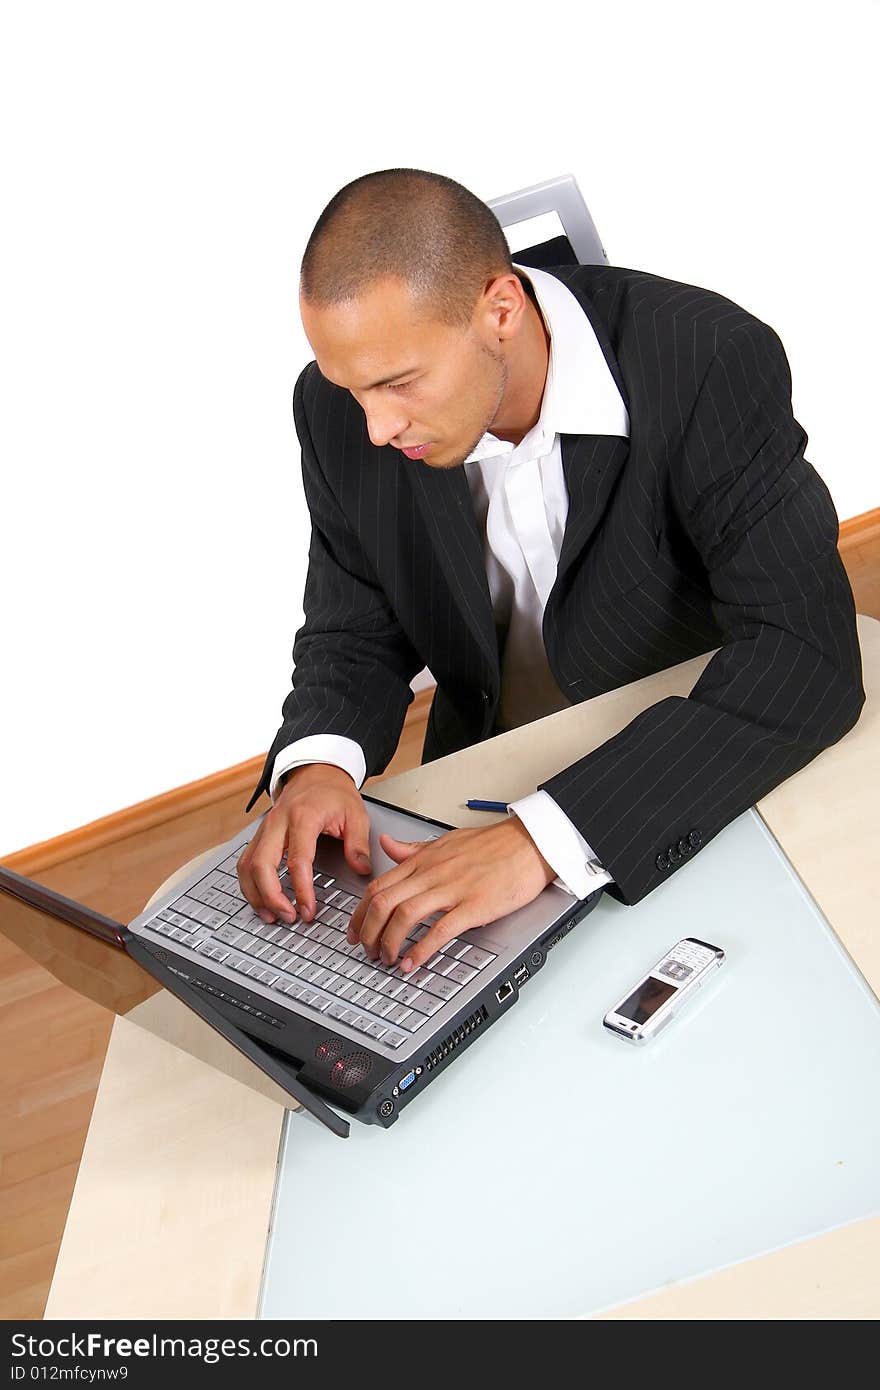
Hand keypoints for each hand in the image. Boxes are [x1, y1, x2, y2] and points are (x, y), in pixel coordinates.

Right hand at [237, 764, 371, 924]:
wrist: (316, 772)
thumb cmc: (334, 793)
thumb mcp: (356, 814)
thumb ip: (358, 844)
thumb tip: (360, 870)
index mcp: (303, 817)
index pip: (298, 860)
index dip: (301, 890)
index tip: (308, 910)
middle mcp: (278, 823)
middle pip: (261, 865)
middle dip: (271, 897)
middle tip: (288, 917)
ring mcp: (265, 829)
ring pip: (247, 866)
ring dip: (255, 894)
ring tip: (271, 915)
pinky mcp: (259, 835)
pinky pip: (245, 863)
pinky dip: (249, 885)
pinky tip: (261, 900)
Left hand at [346, 817, 555, 973]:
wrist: (529, 843)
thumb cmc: (492, 844)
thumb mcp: (445, 841)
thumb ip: (413, 848)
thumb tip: (386, 845)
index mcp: (423, 860)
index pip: (378, 886)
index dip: (361, 912)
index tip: (356, 930)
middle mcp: (432, 874)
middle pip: (384, 902)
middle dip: (368, 931)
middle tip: (367, 950)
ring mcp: (452, 889)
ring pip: (405, 915)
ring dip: (389, 942)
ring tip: (387, 959)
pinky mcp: (474, 905)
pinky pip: (440, 930)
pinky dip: (421, 950)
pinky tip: (413, 963)